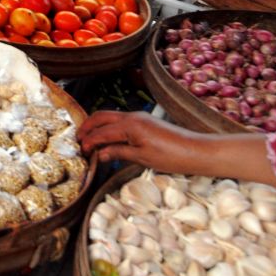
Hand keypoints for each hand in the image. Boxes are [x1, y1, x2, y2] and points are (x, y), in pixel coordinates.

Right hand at [78, 111, 203, 173]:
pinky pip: (120, 121)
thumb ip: (118, 152)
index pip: (101, 133)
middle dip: (87, 127)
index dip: (89, 142)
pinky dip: (109, 127)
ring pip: (110, 117)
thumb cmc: (171, 157)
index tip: (81, 152)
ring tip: (89, 139)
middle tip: (78, 140)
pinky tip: (108, 139)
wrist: (197, 151)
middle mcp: (132, 117)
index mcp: (129, 125)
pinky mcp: (145, 121)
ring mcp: (139, 117)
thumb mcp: (142, 158)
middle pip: (101, 117)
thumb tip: (99, 154)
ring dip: (97, 126)